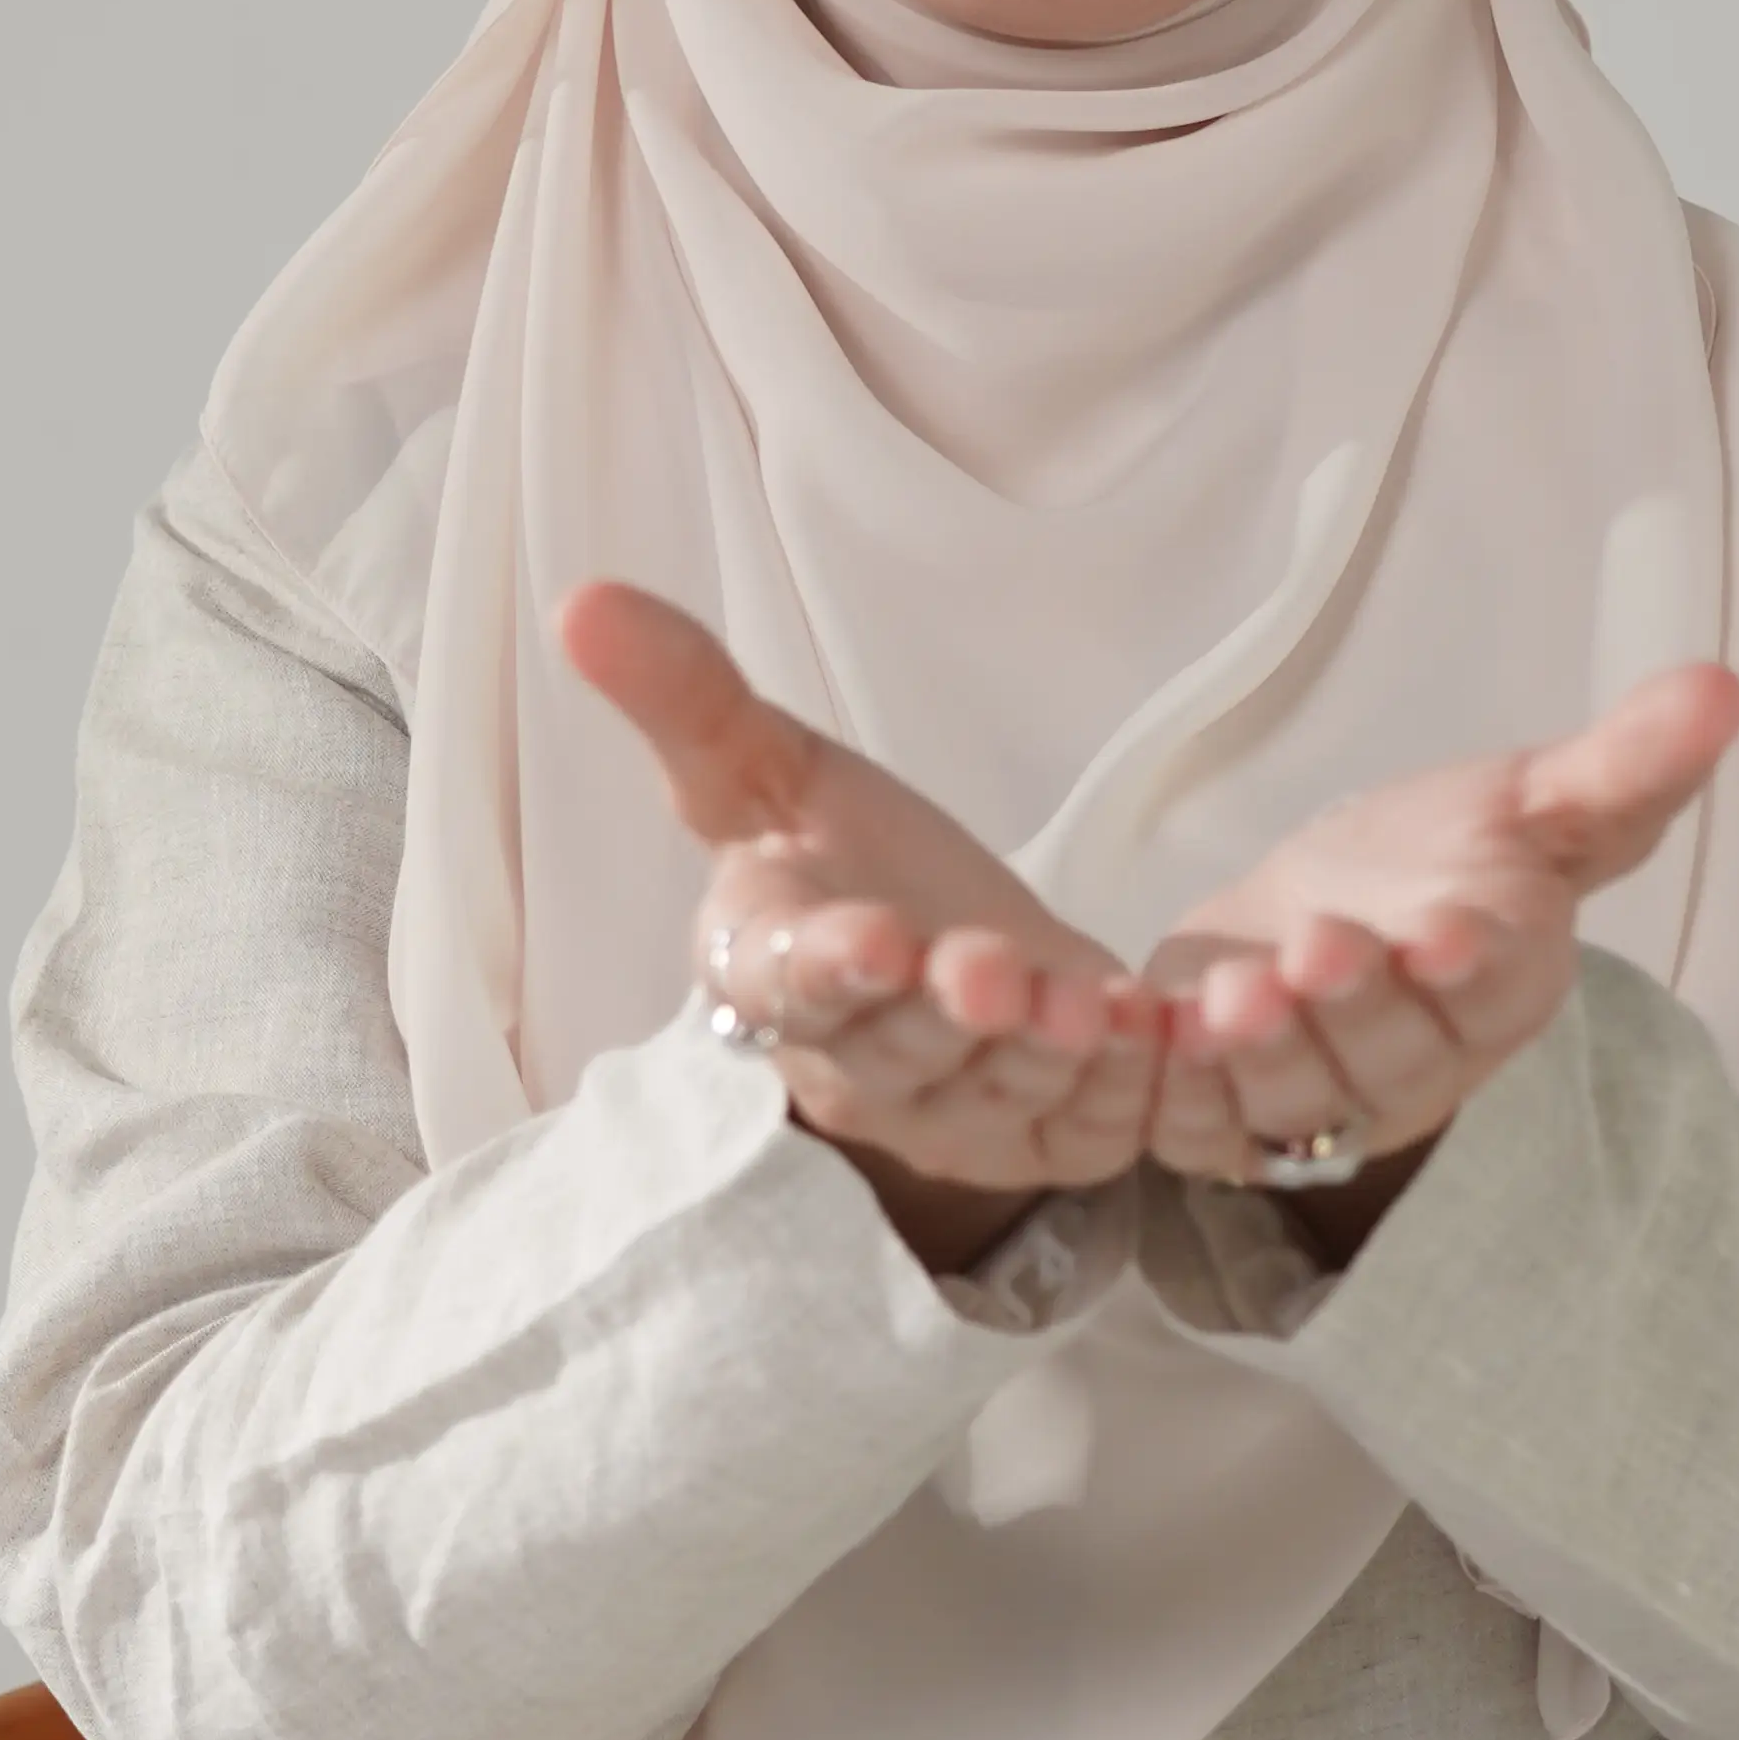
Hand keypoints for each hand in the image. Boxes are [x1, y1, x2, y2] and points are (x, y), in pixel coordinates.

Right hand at [556, 583, 1166, 1270]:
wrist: (925, 957)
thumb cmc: (838, 860)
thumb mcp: (764, 773)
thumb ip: (687, 700)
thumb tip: (579, 599)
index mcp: (768, 973)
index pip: (787, 983)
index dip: (831, 966)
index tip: (872, 935)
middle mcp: (854, 1066)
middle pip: (902, 1046)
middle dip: (952, 1012)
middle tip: (996, 971)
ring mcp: (948, 1114)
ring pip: (998, 1092)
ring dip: (1048, 1054)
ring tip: (1093, 1005)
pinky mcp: (1038, 1140)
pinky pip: (1084, 1129)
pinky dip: (1127, 1093)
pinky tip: (1160, 1037)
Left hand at [1143, 662, 1738, 1246]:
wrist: (1314, 919)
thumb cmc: (1434, 866)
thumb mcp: (1527, 802)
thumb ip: (1622, 765)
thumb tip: (1724, 686)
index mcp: (1501, 986)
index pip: (1494, 990)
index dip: (1468, 968)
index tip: (1442, 930)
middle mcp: (1416, 1063)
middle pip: (1388, 1053)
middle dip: (1350, 1006)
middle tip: (1313, 949)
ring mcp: (1319, 1102)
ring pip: (1290, 1097)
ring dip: (1257, 1052)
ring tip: (1226, 994)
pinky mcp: (1225, 1119)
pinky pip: (1194, 1121)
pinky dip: (1162, 1086)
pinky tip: (1138, 1028)